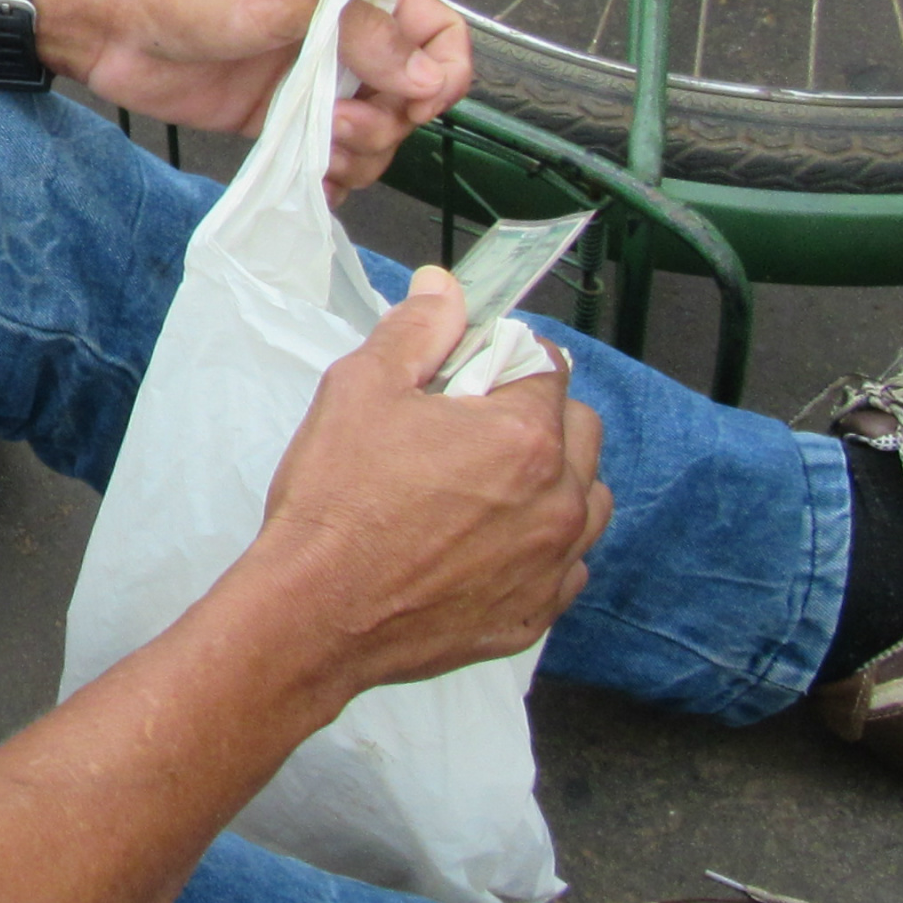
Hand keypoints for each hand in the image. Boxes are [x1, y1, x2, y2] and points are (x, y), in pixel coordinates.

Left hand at [35, 0, 471, 194]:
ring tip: (319, 151)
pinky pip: (326, 158)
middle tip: (338, 127)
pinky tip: (314, 188)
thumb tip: (431, 82)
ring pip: (373, 134)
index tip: (415, 103)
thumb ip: (364, 36)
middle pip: (411, 95)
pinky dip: (330, 180)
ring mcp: (309, 80)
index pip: (438, 32)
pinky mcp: (274, 119)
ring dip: (361, 154)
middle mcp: (342, 35)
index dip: (441, 72)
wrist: (108, 18)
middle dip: (390, 122)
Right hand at [238, 269, 609, 704]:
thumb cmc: (335, 499)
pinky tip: (489, 546)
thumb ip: (417, 330)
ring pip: (588, 502)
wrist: (314, 615)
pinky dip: (542, 548)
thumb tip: (447, 287)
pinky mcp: (535, 616)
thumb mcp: (360, 389)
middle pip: (581, 430)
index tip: (469, 374)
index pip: (548, 365)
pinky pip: (567, 567)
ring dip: (555, 482)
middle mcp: (558, 500)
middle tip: (473, 430)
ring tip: (490, 490)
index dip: (507, 359)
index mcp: (524, 436)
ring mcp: (552, 565)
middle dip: (540, 416)